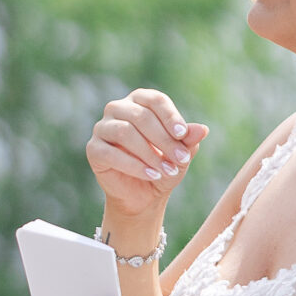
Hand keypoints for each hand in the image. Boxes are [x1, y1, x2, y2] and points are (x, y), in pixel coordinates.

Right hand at [86, 89, 207, 225]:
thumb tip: (202, 129)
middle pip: (141, 116)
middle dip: (164, 140)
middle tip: (181, 159)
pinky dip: (134, 165)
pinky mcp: (94, 149)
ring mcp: (102, 128)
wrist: (143, 195)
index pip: (155, 100)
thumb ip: (188, 140)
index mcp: (140, 101)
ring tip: (168, 171)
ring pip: (125, 132)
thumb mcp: (180, 154)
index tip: (183, 135)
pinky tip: (151, 175)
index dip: (170, 116)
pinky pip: (111, 154)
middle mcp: (118, 109)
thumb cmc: (162, 166)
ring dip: (150, 153)